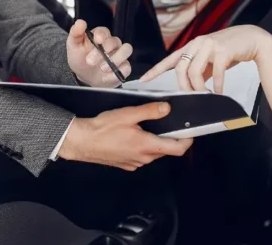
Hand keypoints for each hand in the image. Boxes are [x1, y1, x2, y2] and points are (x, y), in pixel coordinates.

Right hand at [58, 102, 192, 170]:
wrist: (80, 141)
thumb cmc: (102, 128)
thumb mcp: (128, 114)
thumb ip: (150, 111)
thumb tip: (167, 108)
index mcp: (147, 146)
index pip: (177, 149)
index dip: (187, 141)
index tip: (190, 131)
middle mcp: (143, 158)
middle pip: (165, 150)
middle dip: (169, 138)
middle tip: (167, 122)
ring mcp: (134, 163)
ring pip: (153, 153)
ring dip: (154, 142)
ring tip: (146, 126)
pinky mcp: (125, 164)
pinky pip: (141, 156)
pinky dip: (142, 146)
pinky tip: (132, 135)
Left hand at [67, 19, 131, 87]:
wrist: (84, 76)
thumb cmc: (80, 58)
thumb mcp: (73, 45)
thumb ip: (76, 33)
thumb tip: (80, 22)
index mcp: (100, 36)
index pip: (104, 31)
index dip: (101, 35)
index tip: (96, 40)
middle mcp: (112, 43)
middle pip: (115, 41)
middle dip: (103, 51)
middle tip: (90, 61)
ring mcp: (119, 55)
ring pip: (127, 50)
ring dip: (115, 59)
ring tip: (102, 68)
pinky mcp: (123, 67)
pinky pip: (127, 67)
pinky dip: (116, 73)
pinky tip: (105, 77)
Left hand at [139, 25, 271, 93]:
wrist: (252, 38)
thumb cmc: (230, 49)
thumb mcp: (211, 58)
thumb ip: (200, 69)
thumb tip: (192, 87)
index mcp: (192, 45)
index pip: (170, 59)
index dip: (156, 70)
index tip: (144, 80)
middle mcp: (198, 43)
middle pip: (181, 69)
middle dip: (184, 87)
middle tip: (192, 97)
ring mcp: (210, 45)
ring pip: (195, 72)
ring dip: (199, 88)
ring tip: (206, 96)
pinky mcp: (223, 50)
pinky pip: (216, 73)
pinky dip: (217, 86)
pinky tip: (220, 92)